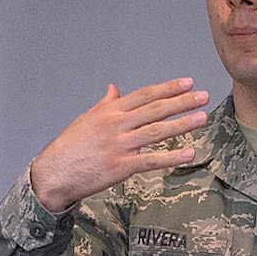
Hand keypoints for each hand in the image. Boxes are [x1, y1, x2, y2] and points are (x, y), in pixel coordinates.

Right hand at [28, 79, 208, 212]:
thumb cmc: (70, 147)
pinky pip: (150, 160)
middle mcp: (116, 125)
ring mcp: (118, 146)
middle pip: (155, 109)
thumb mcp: (87, 119)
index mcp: (109, 111)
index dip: (168, 88)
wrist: (53, 173)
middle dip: (181, 102)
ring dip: (181, 124)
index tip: (187, 82)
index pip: (145, 95)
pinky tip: (188, 153)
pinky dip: (171, 157)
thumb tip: (113, 88)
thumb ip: (105, 103)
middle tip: (203, 95)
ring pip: (156, 131)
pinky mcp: (119, 167)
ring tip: (202, 117)